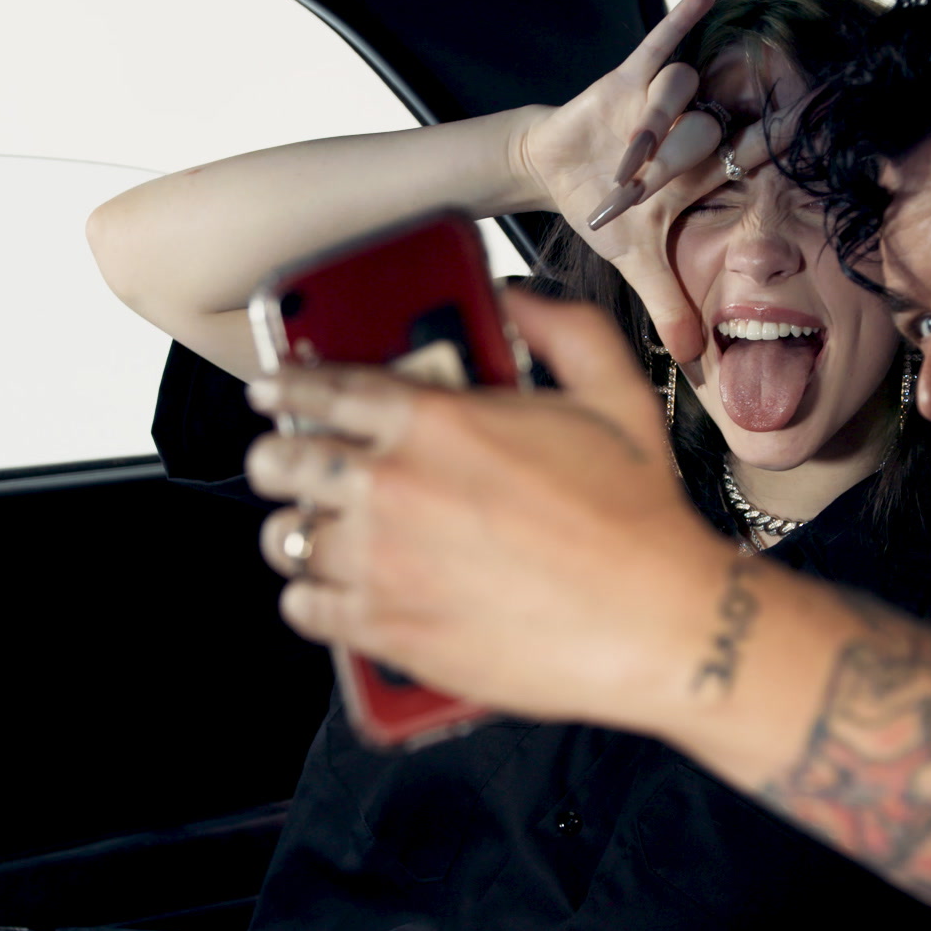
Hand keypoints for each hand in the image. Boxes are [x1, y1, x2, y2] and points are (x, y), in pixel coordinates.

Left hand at [243, 291, 735, 726]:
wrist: (659, 623)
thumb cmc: (640, 518)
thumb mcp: (616, 393)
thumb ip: (562, 329)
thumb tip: (518, 299)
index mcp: (435, 420)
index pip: (320, 388)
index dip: (284, 385)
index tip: (272, 392)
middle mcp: (393, 488)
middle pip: (282, 462)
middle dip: (280, 459)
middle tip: (294, 466)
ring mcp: (383, 564)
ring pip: (287, 540)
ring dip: (300, 531)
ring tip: (322, 532)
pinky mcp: (388, 630)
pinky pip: (305, 609)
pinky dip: (310, 598)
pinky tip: (333, 591)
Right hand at [515, 0, 747, 363]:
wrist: (552, 173)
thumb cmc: (602, 211)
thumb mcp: (636, 261)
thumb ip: (668, 306)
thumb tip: (691, 362)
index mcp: (702, 172)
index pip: (753, 155)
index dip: (782, 145)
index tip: (820, 134)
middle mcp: (693, 130)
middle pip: (711, 130)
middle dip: (677, 162)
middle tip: (640, 192)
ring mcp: (665, 100)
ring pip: (684, 94)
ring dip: (654, 128)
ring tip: (621, 166)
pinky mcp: (630, 76)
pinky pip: (667, 35)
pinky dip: (694, 3)